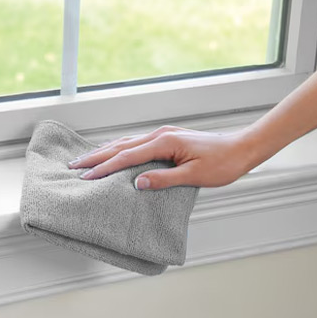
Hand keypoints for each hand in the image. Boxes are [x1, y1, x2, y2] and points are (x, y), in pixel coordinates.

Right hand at [67, 125, 255, 189]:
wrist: (241, 148)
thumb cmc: (223, 163)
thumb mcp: (194, 175)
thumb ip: (164, 179)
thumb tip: (137, 182)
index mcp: (165, 142)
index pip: (127, 156)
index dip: (105, 168)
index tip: (86, 177)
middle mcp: (161, 135)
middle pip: (121, 146)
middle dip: (96, 156)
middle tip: (74, 166)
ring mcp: (164, 134)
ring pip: (127, 142)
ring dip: (105, 151)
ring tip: (86, 159)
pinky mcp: (168, 138)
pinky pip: (137, 143)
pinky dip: (120, 148)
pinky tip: (114, 152)